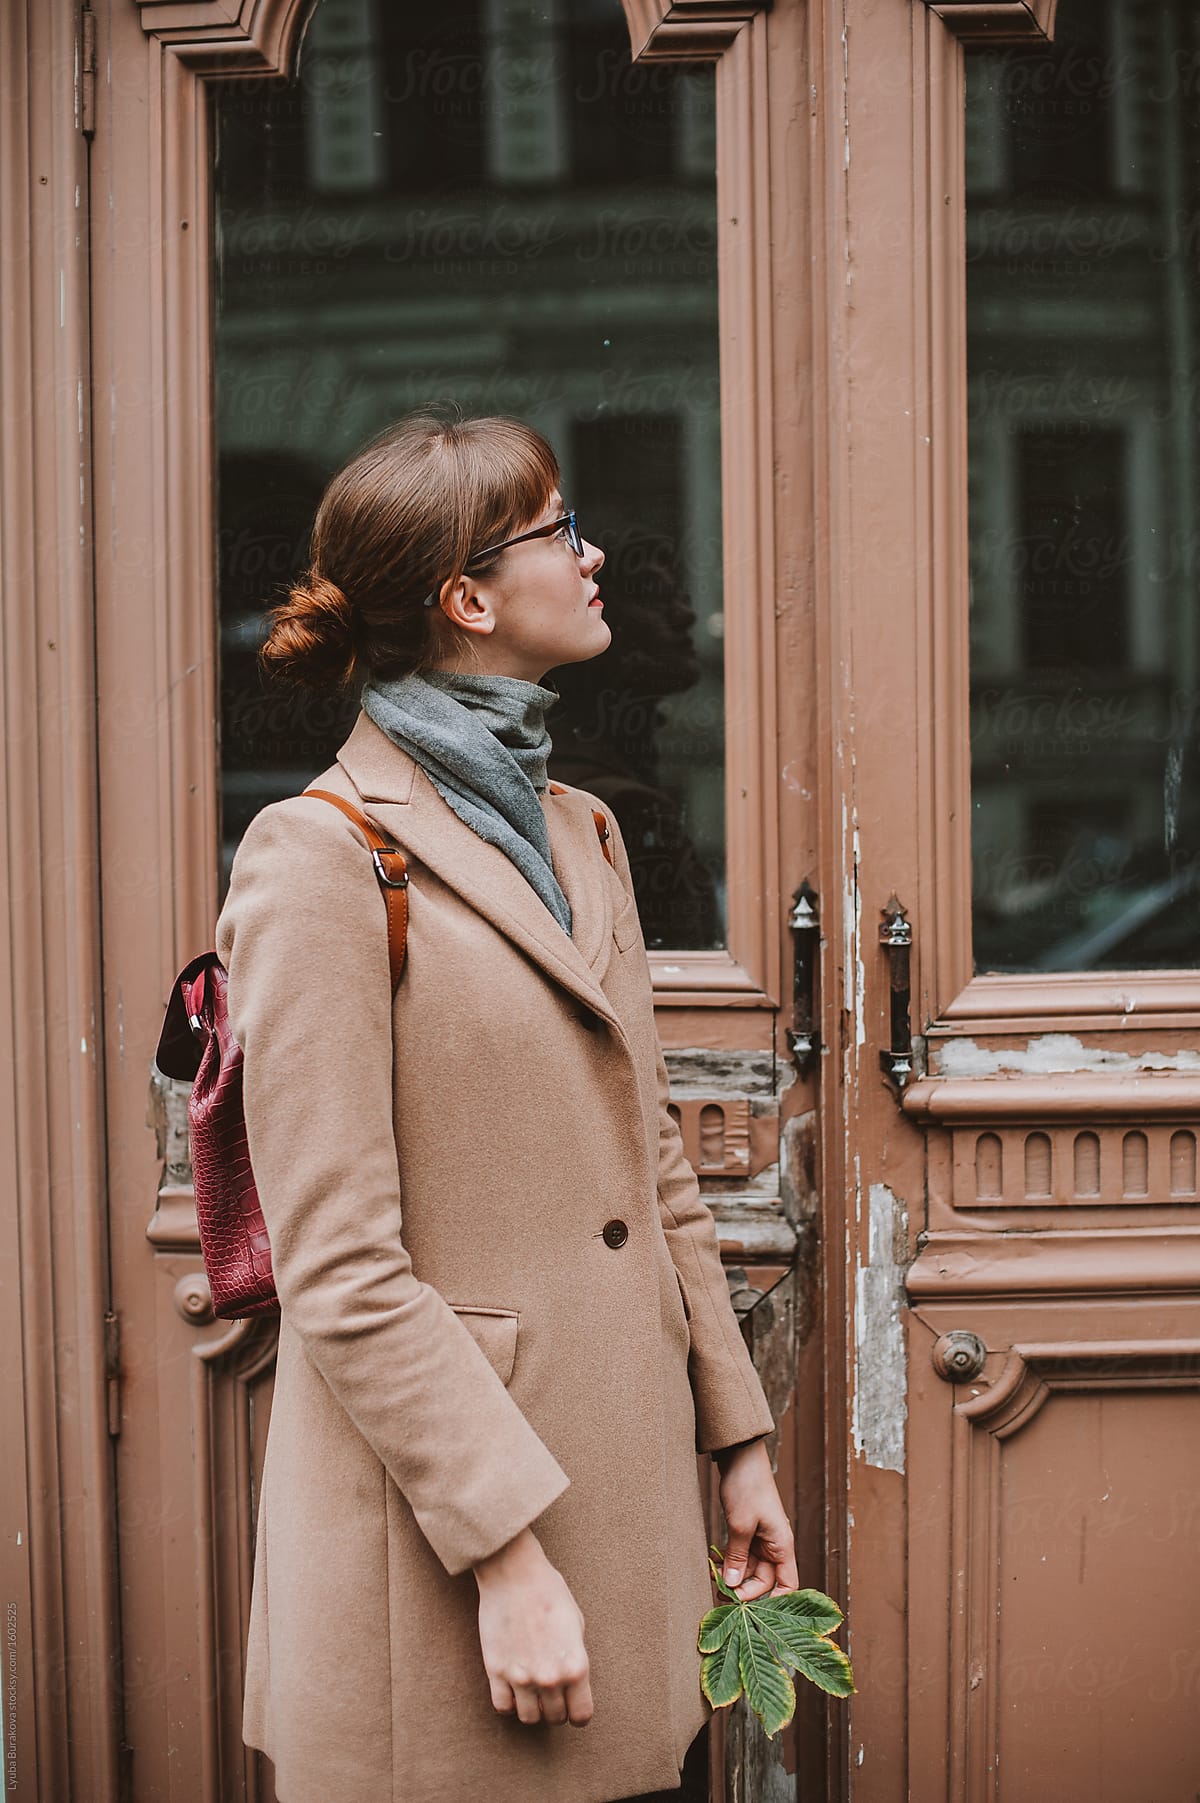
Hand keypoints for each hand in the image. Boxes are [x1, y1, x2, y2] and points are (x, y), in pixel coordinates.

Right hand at [473, 1528, 593, 1727]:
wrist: (514, 1574)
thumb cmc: (549, 1592)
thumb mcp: (576, 1624)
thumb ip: (575, 1658)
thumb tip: (571, 1680)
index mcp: (575, 1666)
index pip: (581, 1716)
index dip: (578, 1711)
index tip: (573, 1702)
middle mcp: (550, 1677)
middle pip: (555, 1717)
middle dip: (556, 1707)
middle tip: (551, 1690)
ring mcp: (521, 1677)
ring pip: (529, 1718)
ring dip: (533, 1708)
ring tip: (532, 1690)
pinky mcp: (496, 1671)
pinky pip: (503, 1707)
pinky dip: (509, 1702)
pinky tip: (513, 1686)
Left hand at [715, 1439, 797, 1601]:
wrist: (740, 1457)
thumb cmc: (747, 1487)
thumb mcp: (740, 1524)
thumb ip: (737, 1557)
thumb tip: (731, 1586)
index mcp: (782, 1546)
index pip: (788, 1586)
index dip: (776, 1602)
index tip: (752, 1611)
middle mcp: (774, 1546)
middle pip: (763, 1582)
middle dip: (742, 1590)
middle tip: (719, 1594)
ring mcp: (760, 1540)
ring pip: (748, 1570)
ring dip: (731, 1576)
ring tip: (712, 1577)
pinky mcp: (747, 1534)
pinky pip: (739, 1557)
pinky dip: (727, 1563)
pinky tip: (713, 1564)